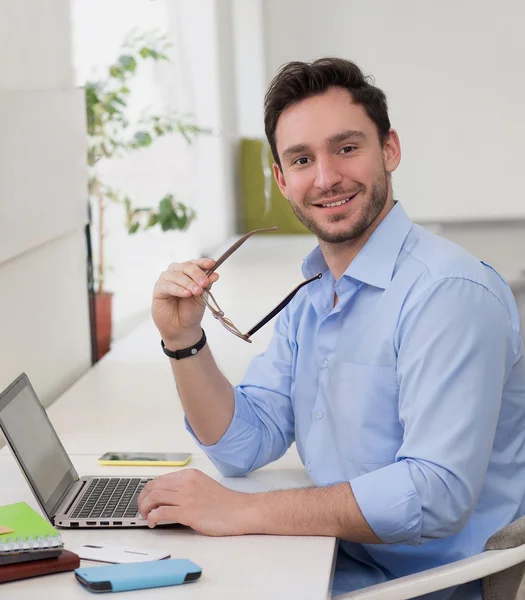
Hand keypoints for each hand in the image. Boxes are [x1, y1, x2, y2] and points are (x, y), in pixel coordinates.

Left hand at [137, 469, 253, 535]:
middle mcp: (186, 482)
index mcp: (190, 475)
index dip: (148, 491)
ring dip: (145, 508)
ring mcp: (187, 496)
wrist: (240, 511)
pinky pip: (161, 512)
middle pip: (153, 486)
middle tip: (142, 510)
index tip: (146, 500)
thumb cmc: (225, 503)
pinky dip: (152, 518)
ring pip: (154, 497)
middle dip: (142, 499)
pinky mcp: (188, 512)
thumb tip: (168, 495)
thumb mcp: (203, 485)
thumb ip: (186, 487)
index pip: (160, 479)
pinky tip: (153, 523)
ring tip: (147, 517)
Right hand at [152, 258, 218, 344]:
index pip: (195, 263)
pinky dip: (178, 289)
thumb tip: (215, 274)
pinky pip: (168, 286)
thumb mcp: (202, 296)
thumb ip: (207, 284)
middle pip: (186, 266)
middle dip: (197, 274)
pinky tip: (186, 294)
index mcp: (188, 272)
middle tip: (204, 283)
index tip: (212, 264)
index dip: (203, 262)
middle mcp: (177, 273)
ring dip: (188, 283)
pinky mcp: (159, 289)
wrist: (183, 327)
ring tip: (197, 291)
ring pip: (177, 275)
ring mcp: (167, 280)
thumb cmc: (191, 310)